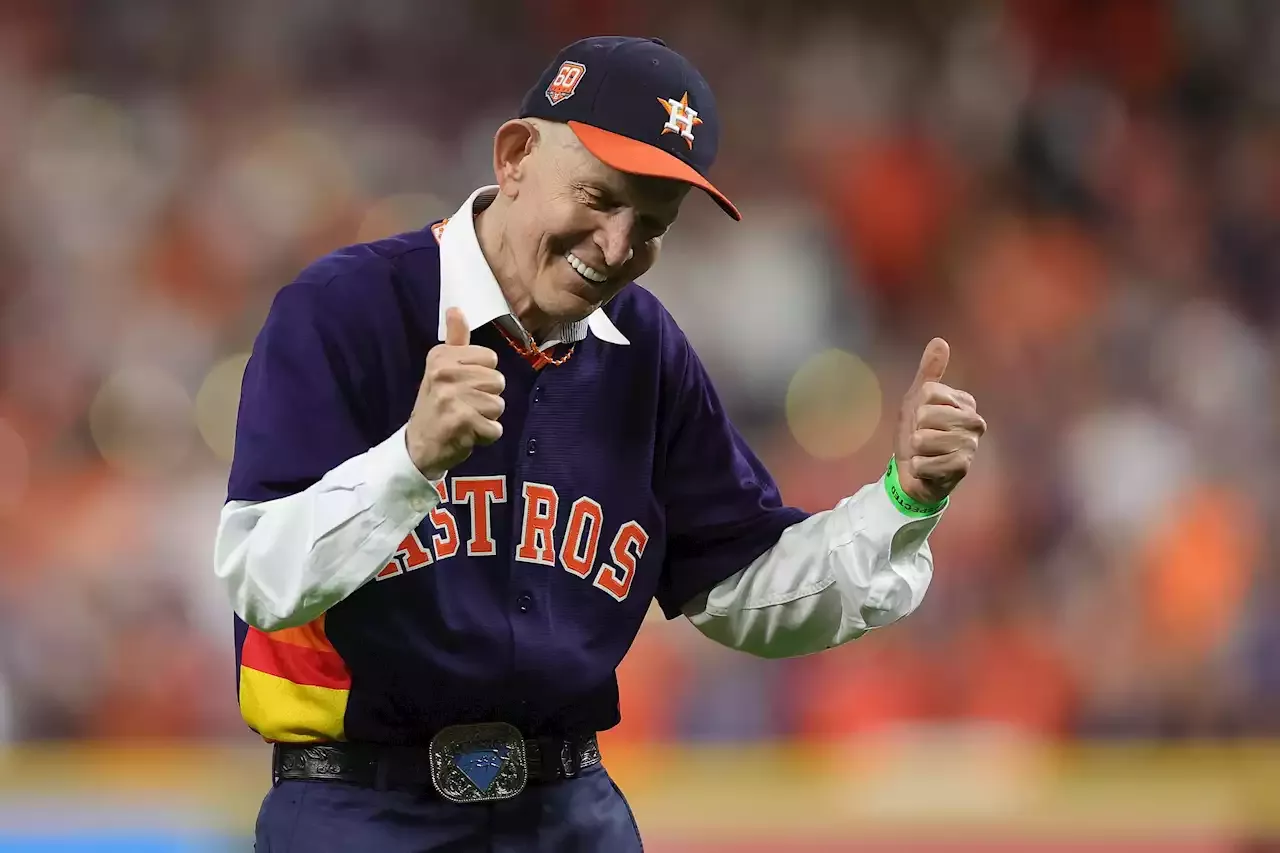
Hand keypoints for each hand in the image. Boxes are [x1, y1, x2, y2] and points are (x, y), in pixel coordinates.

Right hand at [406, 308, 505, 477]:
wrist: (417, 446)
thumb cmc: (435, 404)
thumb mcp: (441, 368)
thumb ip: (455, 340)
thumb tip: (456, 308)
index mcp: (441, 357)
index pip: (491, 358)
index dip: (482, 375)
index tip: (461, 385)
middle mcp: (445, 374)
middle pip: (498, 381)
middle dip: (486, 397)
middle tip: (463, 406)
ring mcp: (452, 398)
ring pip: (499, 405)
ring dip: (486, 418)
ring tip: (465, 419)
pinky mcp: (463, 423)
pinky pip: (496, 428)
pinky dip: (485, 436)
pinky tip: (466, 434)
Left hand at [893, 338, 984, 505]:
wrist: (913, 472)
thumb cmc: (917, 433)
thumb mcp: (917, 400)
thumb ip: (929, 372)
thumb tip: (940, 341)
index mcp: (965, 402)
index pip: (929, 393)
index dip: (917, 408)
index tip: (921, 419)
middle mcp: (974, 422)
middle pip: (926, 415)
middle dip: (915, 430)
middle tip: (922, 440)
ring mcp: (970, 445)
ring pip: (924, 439)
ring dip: (916, 451)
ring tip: (925, 454)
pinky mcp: (962, 468)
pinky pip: (925, 463)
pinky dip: (918, 468)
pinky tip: (926, 469)